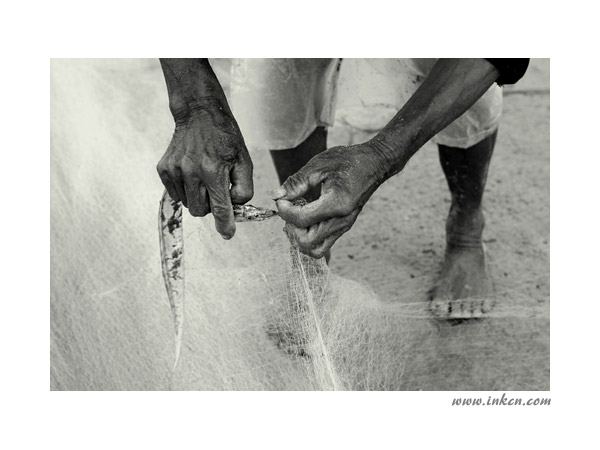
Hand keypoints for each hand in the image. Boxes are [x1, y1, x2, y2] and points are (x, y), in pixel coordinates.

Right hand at [157, 100, 252, 238]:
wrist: (198, 113)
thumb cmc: (225, 138)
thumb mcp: (244, 160)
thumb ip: (244, 188)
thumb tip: (236, 207)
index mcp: (214, 171)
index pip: (220, 208)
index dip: (225, 225)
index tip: (227, 234)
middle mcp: (191, 172)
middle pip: (201, 211)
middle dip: (211, 207)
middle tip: (217, 190)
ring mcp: (174, 171)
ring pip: (188, 204)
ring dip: (198, 198)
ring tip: (204, 177)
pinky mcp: (164, 169)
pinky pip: (176, 194)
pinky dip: (186, 190)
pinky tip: (192, 173)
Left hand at [274, 142, 390, 257]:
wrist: (374, 163)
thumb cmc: (349, 161)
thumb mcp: (319, 165)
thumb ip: (297, 182)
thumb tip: (276, 196)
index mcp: (336, 204)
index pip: (302, 220)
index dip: (285, 212)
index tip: (280, 200)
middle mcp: (341, 220)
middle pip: (307, 242)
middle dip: (291, 228)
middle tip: (288, 209)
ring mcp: (344, 226)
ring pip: (315, 249)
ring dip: (299, 237)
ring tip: (295, 217)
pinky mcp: (344, 227)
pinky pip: (323, 243)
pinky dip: (309, 236)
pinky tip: (305, 218)